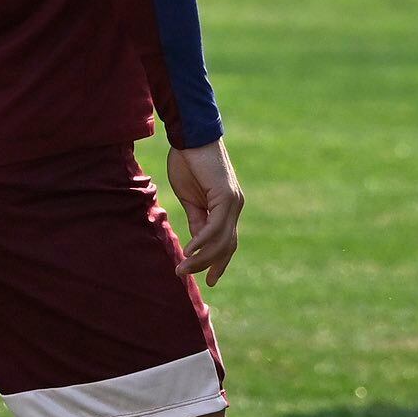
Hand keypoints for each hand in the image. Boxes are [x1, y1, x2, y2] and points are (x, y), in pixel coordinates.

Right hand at [167, 139, 243, 286]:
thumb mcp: (191, 199)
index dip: (219, 262)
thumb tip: (196, 245)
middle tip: (188, 277)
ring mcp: (233, 201)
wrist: (191, 137)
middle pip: (226, 245)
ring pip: (221, 240)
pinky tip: (189, 251)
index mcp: (228, 207)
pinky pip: (215, 226)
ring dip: (201, 258)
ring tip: (182, 268)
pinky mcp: (226, 195)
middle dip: (209, 265)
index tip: (210, 280)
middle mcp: (235, 206)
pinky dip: (202, 241)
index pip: (228, 241)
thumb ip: (197, 220)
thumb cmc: (189, 163)